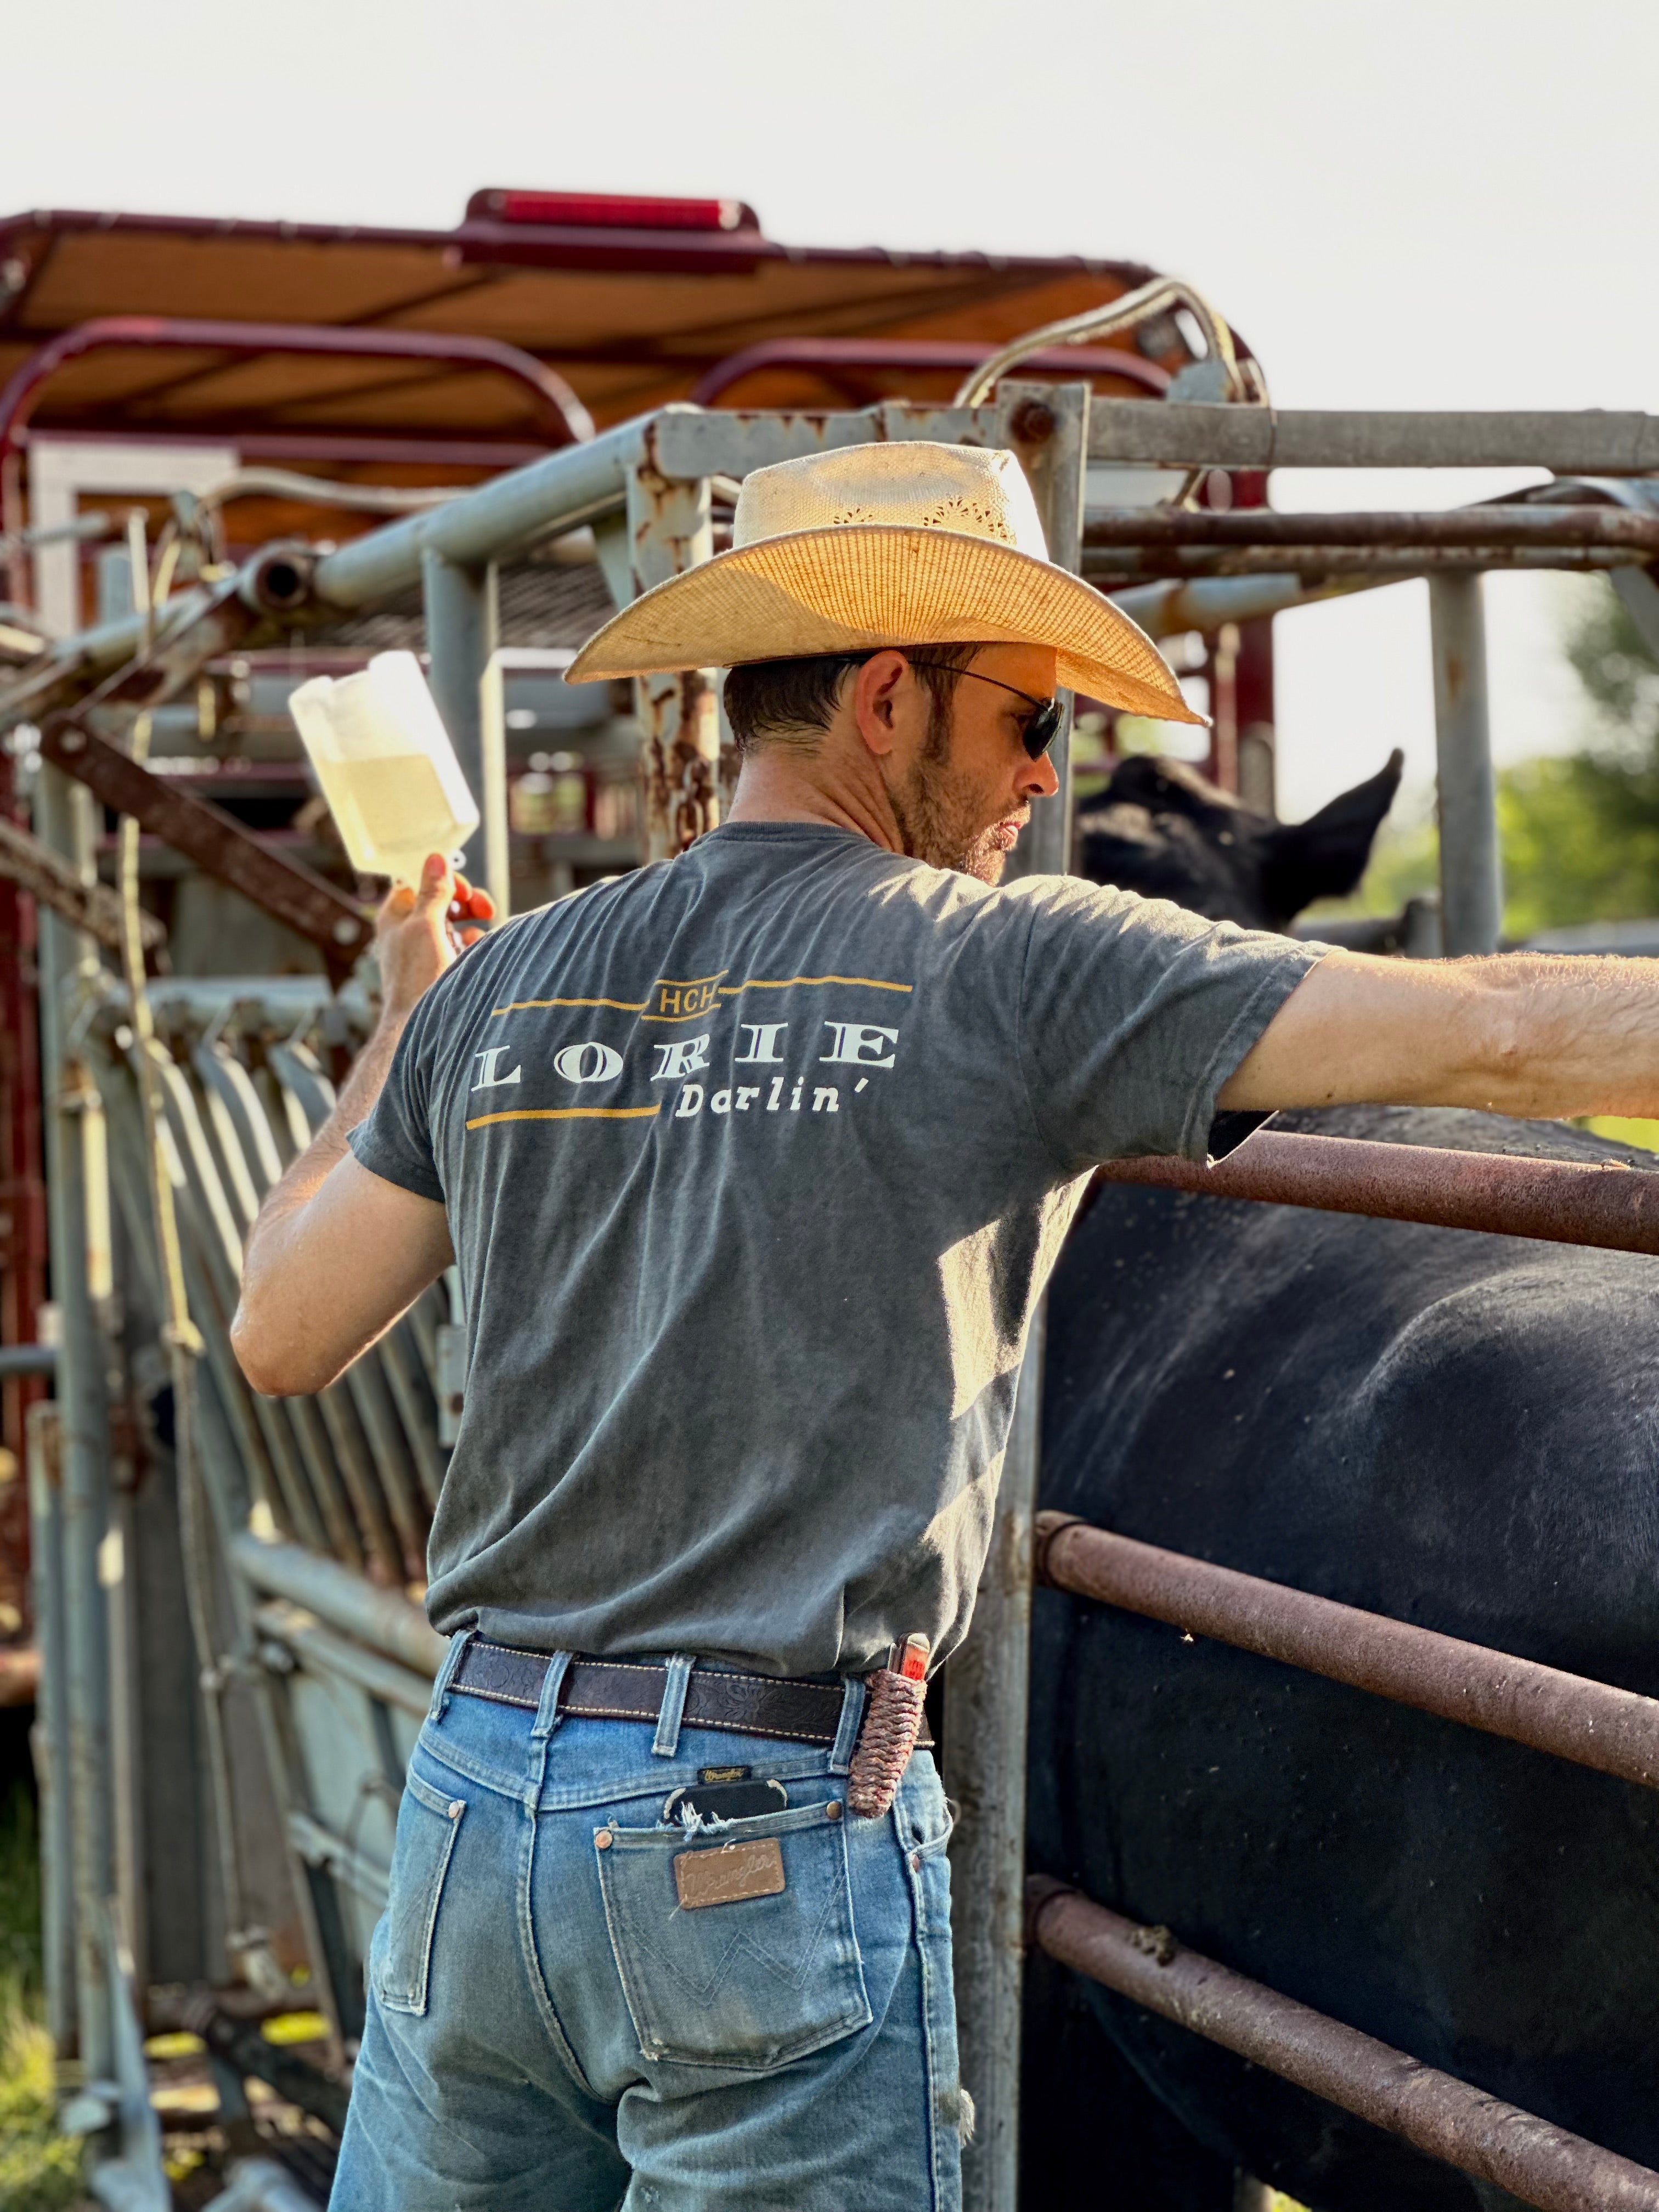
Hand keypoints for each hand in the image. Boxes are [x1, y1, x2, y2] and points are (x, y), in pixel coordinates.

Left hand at [374, 854, 495, 1021]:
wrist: (421, 1025)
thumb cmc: (416, 977)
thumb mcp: (426, 925)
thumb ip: (433, 891)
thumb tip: (436, 858)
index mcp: (396, 915)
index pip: (419, 881)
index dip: (443, 880)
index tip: (462, 890)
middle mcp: (408, 930)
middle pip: (441, 900)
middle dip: (465, 902)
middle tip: (485, 908)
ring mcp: (425, 950)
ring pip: (454, 923)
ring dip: (471, 925)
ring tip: (477, 938)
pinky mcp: (441, 967)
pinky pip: (461, 946)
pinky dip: (471, 946)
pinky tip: (475, 954)